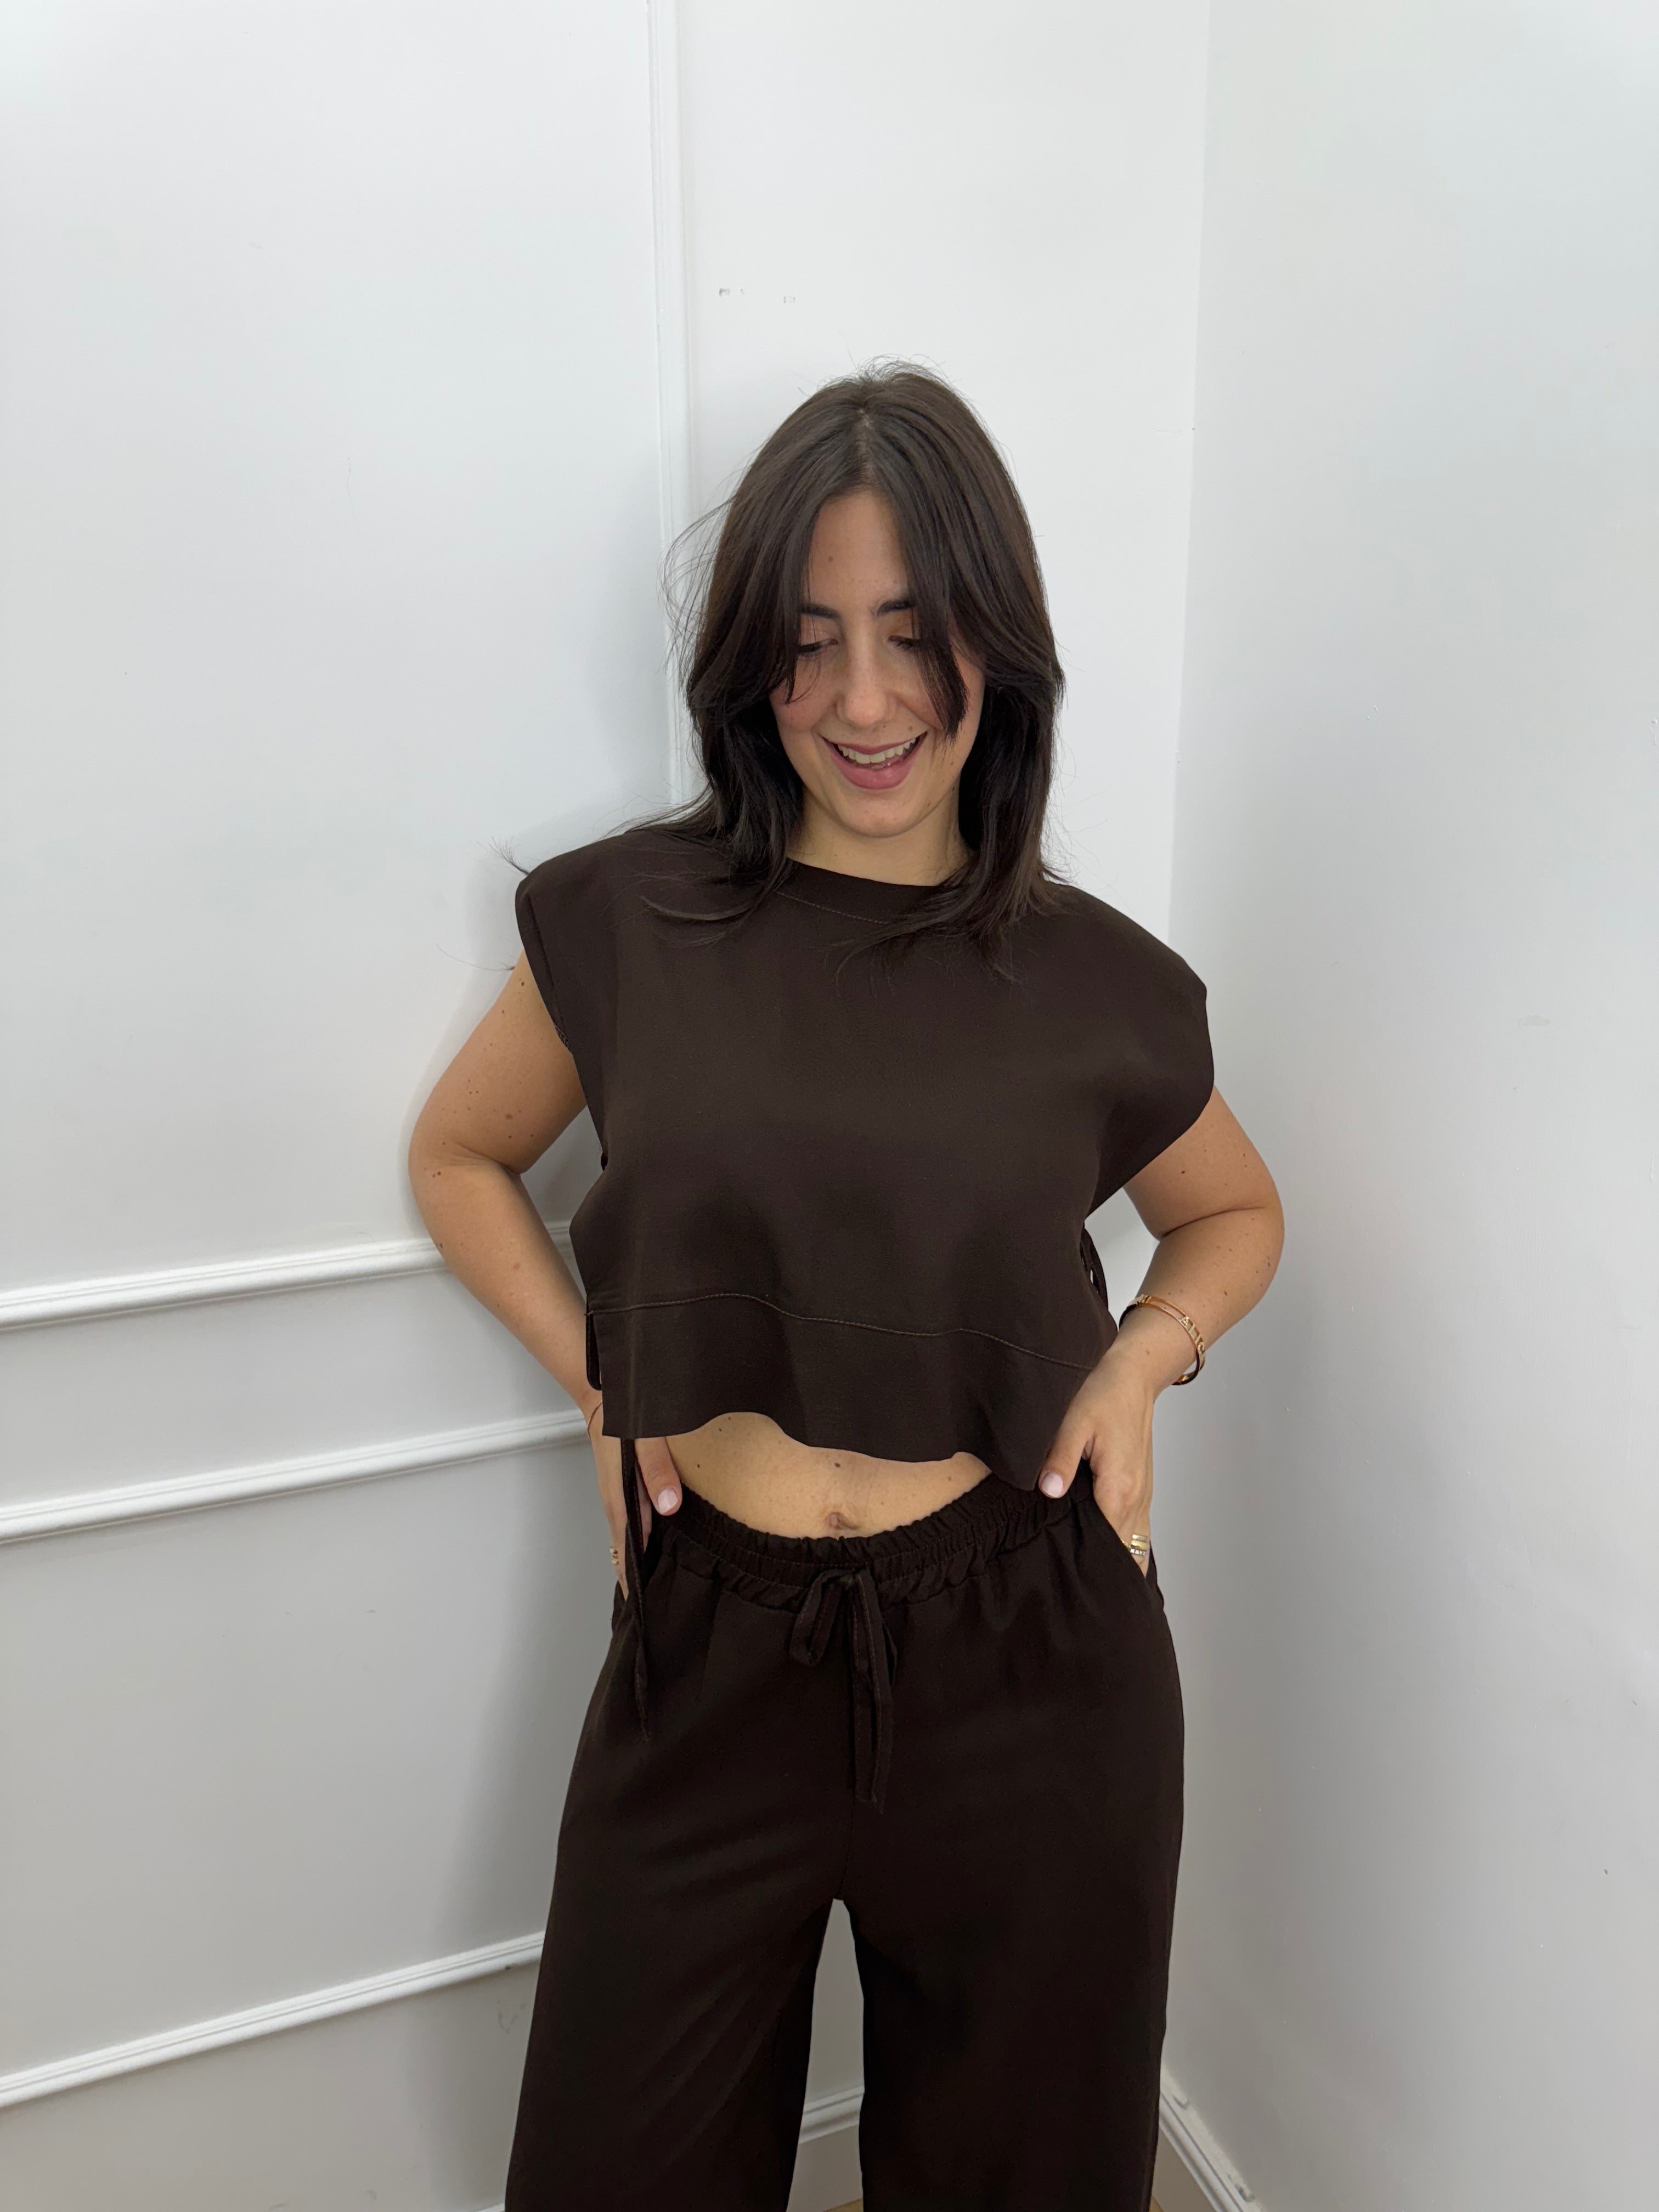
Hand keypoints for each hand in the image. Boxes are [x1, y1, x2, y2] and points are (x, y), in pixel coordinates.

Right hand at [584, 1403, 681, 1594]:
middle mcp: (615, 1505)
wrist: (604, 1396)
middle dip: (637, 1580)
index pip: (624, 1554)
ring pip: (627, 1538)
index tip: (642, 1611)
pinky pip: (630, 1523)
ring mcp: (617, 1498)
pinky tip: (657, 1545)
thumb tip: (669, 1507)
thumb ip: (658, 1471)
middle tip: (658, 1608)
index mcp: (620, 1502)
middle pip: (624, 1552)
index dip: (632, 1583)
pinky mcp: (622, 1489)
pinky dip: (640, 1540)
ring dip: (638, 1560)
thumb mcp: (647, 1440)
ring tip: (659, 1585)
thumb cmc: (624, 1418)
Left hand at [1035, 1361, 1155, 1572]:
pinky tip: (1104, 1554)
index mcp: (1119, 1489)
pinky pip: (1137, 1529)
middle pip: (1125, 1553)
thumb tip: (1048, 1492)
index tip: (1070, 1583)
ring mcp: (1142, 1495)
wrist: (1132, 1376)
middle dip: (1103, 1572)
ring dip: (1117, 1561)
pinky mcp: (1140, 1489)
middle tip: (1075, 1592)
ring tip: (1089, 1582)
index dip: (1090, 1566)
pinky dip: (1125, 1545)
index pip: (1109, 1546)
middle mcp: (1136, 1499)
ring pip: (1135, 1544)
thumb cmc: (1102, 1395)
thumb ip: (1059, 1460)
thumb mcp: (1073, 1423)